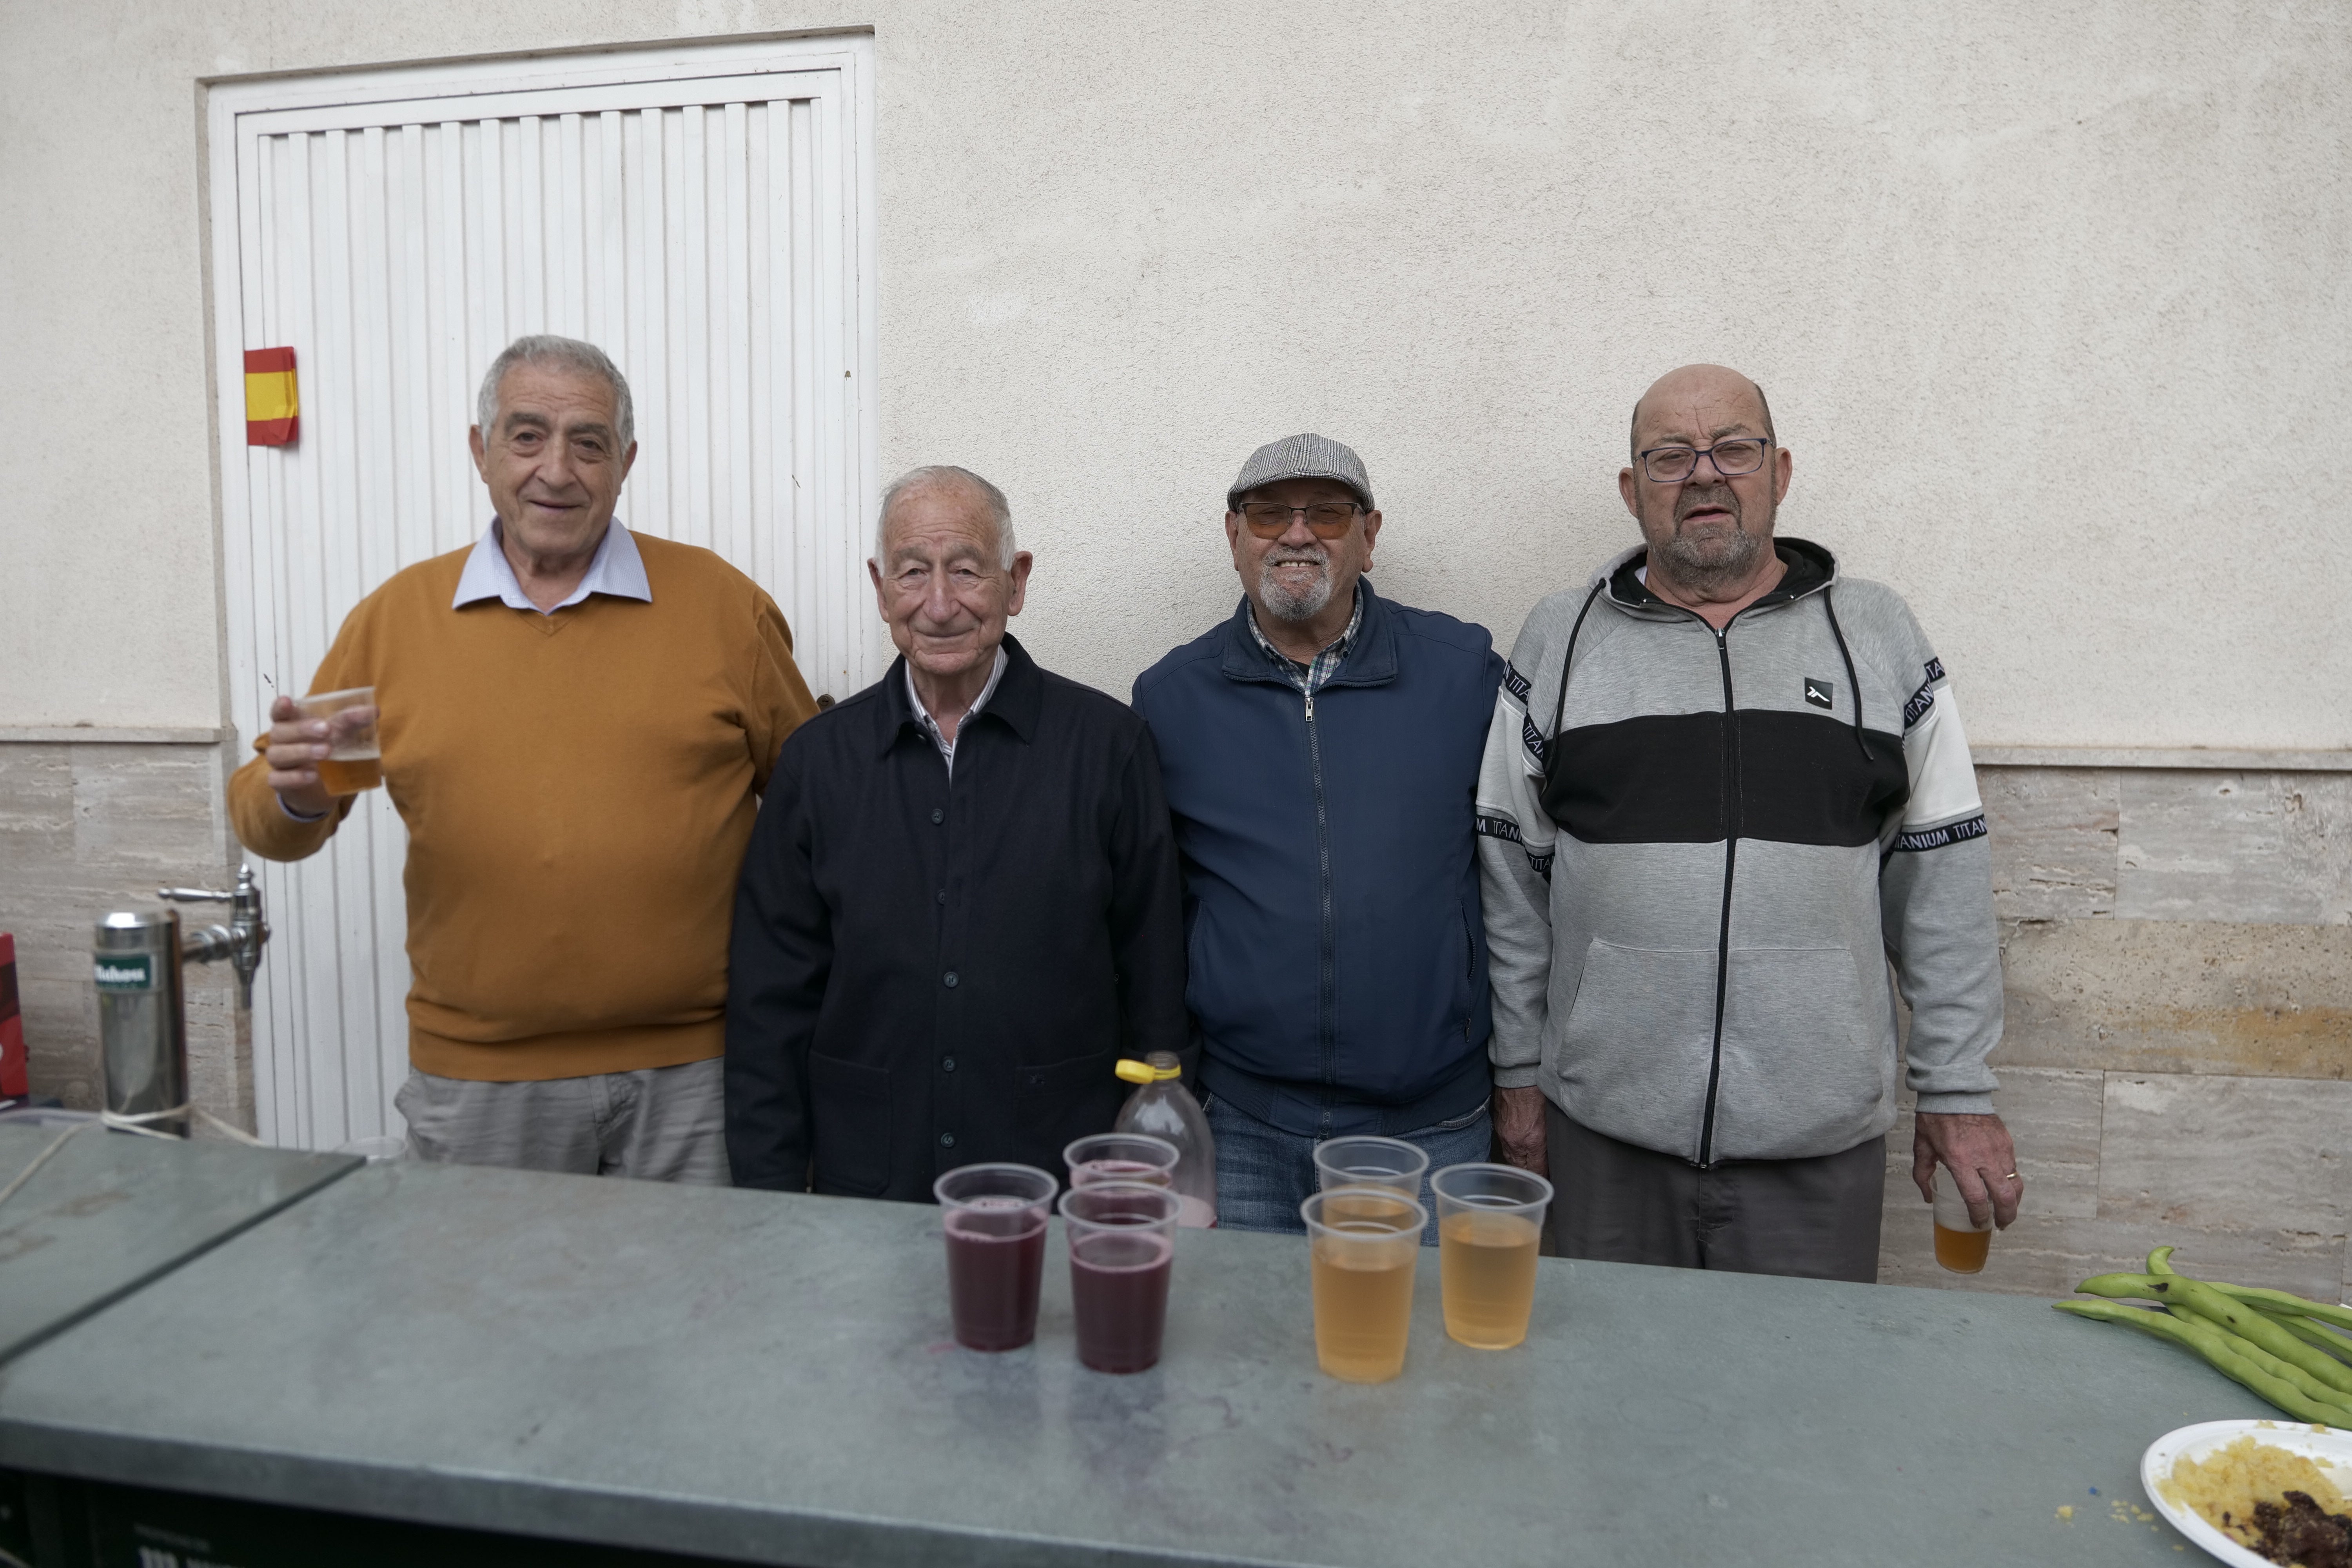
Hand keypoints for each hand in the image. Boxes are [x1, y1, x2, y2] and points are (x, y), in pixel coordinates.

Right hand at [262, 694, 371, 817]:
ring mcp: (279, 762)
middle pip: (280, 732)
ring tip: (326, 752)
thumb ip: (352, 721)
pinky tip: (312, 776)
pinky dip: (294, 777)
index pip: (279, 712)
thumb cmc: (326, 748)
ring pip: (278, 754)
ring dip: (301, 752)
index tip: (288, 701)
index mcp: (291, 723)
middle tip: (327, 729)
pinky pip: (279, 779)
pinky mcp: (280, 782)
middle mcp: (280, 741)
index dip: (280, 706)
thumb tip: (373, 710)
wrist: (321, 785)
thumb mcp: (339, 733)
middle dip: (302, 729)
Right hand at [1493, 1084, 1547, 1174]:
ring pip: (1511, 1159)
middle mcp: (1515, 1141)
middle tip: (1539, 1173)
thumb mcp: (1552, 1120)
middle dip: (1530, 1173)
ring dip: (1520, 1163)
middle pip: (1521, 1168)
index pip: (1537, 1170)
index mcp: (1532, 1140)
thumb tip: (1551, 1156)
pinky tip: (1519, 1148)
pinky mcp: (1498, 1126)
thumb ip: (1550, 1141)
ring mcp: (1504, 1134)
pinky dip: (1512, 1150)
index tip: (1548, 1178)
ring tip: (1529, 1164)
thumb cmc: (1539, 1093)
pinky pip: (1504, 1145)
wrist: (1520, 1076)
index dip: (1543, 1177)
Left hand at [1912, 1111, 2022, 1229]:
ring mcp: (1999, 1150)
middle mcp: (1984, 1158)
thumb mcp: (1922, 1146)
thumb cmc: (1936, 1118)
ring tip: (2005, 1210)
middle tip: (2000, 1224)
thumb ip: (1922, 1174)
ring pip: (2015, 1184)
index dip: (1979, 1216)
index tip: (1978, 1223)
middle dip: (2005, 1216)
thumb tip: (1928, 1196)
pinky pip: (2014, 1168)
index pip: (1976, 1198)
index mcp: (1961, 1160)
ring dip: (2012, 1201)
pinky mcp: (2007, 1142)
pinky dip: (2011, 1182)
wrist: (1955, 1091)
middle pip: (2005, 1196)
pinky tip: (2003, 1186)